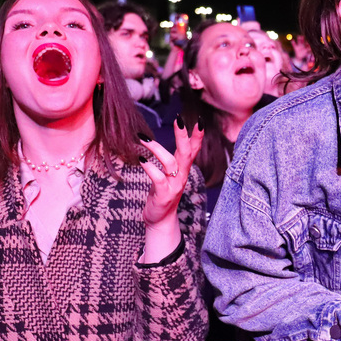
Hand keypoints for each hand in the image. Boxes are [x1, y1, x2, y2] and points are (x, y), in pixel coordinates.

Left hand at [136, 117, 202, 261]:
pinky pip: (158, 179)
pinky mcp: (163, 195)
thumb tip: (156, 140)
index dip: (198, 136)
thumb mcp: (168, 175)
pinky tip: (140, 160)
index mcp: (182, 169)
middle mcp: (181, 176)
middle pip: (186, 153)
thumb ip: (168, 160)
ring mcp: (174, 186)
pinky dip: (149, 168)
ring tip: (143, 139)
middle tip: (179, 120)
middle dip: (183, 136)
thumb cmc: (161, 194)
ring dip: (157, 149)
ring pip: (170, 163)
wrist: (160, 220)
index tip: (200, 121)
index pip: (194, 150)